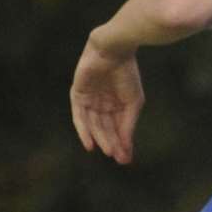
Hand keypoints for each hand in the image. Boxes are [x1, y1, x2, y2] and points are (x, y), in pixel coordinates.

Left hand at [69, 40, 143, 162]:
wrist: (114, 51)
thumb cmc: (127, 74)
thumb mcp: (133, 103)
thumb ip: (128, 125)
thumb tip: (126, 148)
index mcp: (117, 104)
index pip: (118, 128)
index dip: (122, 144)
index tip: (126, 160)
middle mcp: (103, 103)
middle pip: (106, 129)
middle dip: (112, 144)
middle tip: (118, 158)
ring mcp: (90, 100)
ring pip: (94, 125)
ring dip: (101, 139)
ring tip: (108, 151)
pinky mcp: (78, 95)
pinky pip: (79, 117)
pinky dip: (84, 131)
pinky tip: (90, 145)